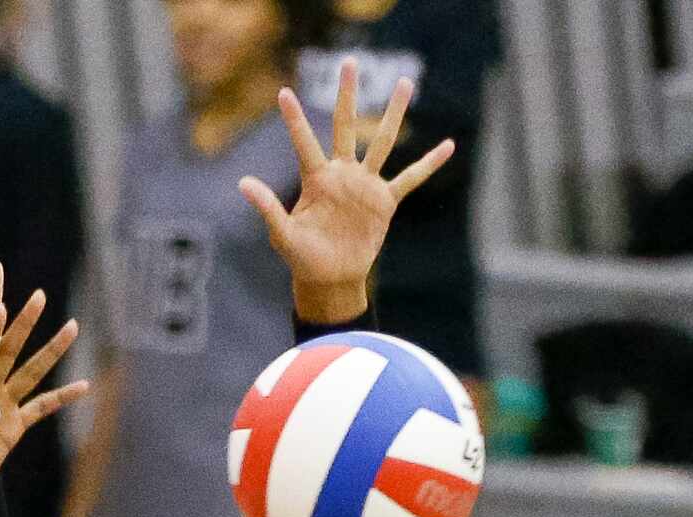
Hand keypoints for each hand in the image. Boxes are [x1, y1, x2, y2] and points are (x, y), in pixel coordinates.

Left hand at [0, 258, 87, 514]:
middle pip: (8, 352)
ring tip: (73, 327)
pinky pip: (42, 408)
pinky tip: (85, 385)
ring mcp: (3, 405)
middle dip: (24, 325)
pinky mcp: (14, 427)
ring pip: (32, 373)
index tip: (1, 308)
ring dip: (52, 351)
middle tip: (39, 296)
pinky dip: (62, 398)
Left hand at [240, 61, 455, 324]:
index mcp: (317, 179)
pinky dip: (429, 164)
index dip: (294, 120)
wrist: (330, 279)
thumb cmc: (302, 258)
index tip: (283, 93)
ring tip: (405, 83)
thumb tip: (243, 183)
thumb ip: (267, 207)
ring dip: (394, 114)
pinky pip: (410, 178)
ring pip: (382, 142)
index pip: (304, 143)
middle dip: (347, 95)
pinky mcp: (384, 202)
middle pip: (346, 125)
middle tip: (349, 62)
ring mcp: (365, 185)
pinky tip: (448, 145)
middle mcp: (342, 174)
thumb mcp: (283, 235)